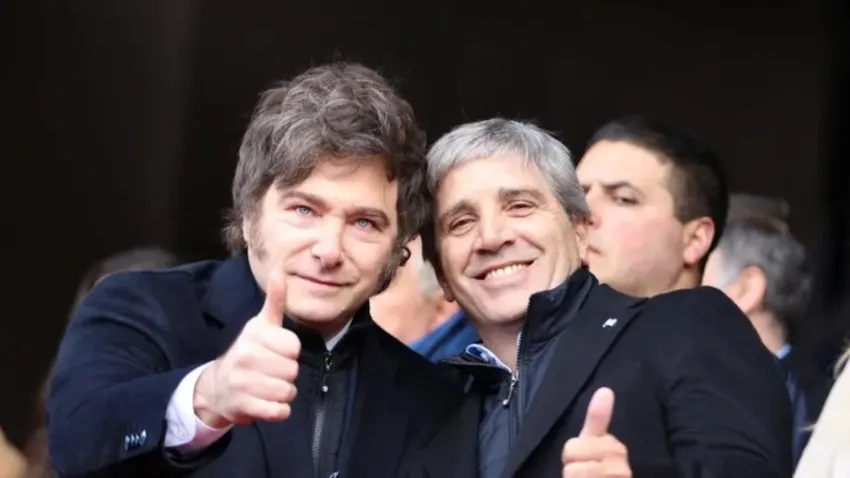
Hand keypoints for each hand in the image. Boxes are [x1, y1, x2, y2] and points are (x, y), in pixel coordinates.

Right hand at [193, 269, 300, 427]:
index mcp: (254, 334)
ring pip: (288, 391)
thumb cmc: (248, 353)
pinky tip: (267, 403)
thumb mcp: (260, 325)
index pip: (294, 347)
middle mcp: (246, 355)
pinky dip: (279, 411)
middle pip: (292, 370)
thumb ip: (275, 300)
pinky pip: (280, 412)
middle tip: (271, 372)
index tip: (276, 352)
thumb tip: (280, 270)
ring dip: (284, 393)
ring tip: (268, 387)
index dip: (290, 353)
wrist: (218, 387)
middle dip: (287, 375)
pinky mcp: (243, 406)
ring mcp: (243, 382)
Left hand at [562, 387, 630, 477]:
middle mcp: (620, 468)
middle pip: (571, 459)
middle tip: (586, 475)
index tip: (586, 461)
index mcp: (616, 449)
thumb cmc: (597, 471)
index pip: (572, 447)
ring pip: (572, 475)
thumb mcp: (594, 445)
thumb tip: (605, 389)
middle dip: (571, 469)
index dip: (571, 456)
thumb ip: (598, 419)